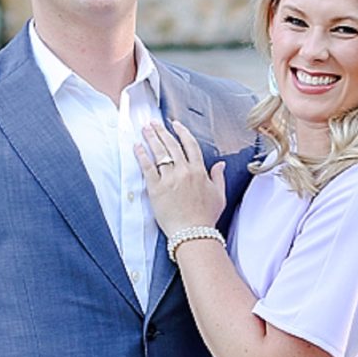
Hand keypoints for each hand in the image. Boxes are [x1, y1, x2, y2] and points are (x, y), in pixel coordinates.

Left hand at [135, 118, 225, 237]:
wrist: (193, 233)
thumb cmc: (206, 218)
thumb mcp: (219, 196)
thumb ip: (219, 177)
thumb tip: (220, 164)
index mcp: (199, 171)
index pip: (190, 145)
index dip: (182, 132)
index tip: (175, 125)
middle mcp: (184, 171)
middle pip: (171, 145)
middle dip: (162, 131)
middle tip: (153, 123)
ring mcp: (169, 179)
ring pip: (159, 152)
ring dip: (151, 138)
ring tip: (145, 129)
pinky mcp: (156, 188)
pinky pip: (147, 167)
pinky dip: (142, 155)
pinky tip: (137, 146)